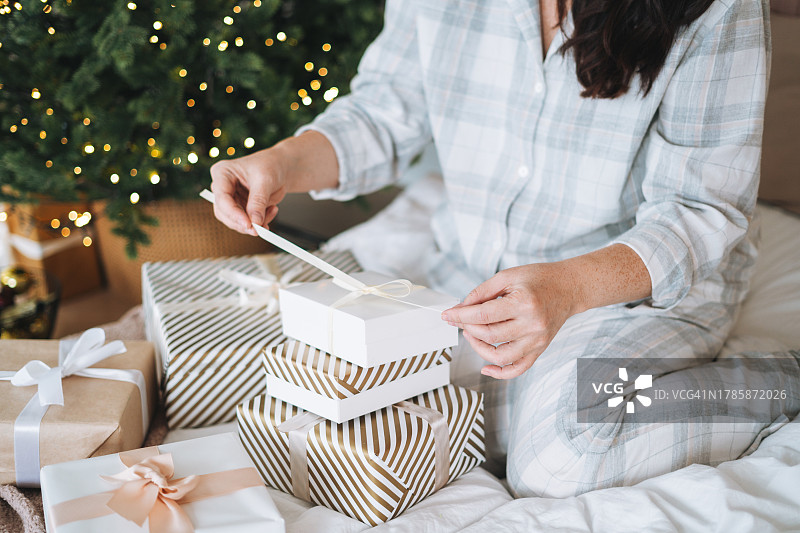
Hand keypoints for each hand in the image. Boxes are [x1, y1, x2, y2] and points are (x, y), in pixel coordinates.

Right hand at [210, 148, 287, 235]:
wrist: (281, 168)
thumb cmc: (270, 165)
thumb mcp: (265, 181)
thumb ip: (258, 202)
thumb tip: (255, 222)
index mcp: (222, 173)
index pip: (222, 198)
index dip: (234, 214)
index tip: (249, 224)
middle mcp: (222, 187)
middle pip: (224, 213)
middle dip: (242, 223)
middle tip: (259, 229)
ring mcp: (231, 199)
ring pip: (234, 221)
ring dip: (253, 224)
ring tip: (271, 212)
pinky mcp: (241, 208)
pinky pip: (246, 222)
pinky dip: (260, 222)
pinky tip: (272, 210)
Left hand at [441, 263, 580, 378]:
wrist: (569, 288)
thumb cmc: (539, 279)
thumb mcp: (508, 276)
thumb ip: (482, 292)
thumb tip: (461, 307)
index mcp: (524, 303)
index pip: (484, 314)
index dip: (460, 316)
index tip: (447, 315)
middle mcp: (532, 325)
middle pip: (490, 335)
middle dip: (467, 328)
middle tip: (459, 320)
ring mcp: (537, 340)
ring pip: (501, 356)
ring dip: (478, 348)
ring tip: (471, 334)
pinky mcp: (540, 349)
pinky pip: (518, 368)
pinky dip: (500, 372)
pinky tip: (485, 367)